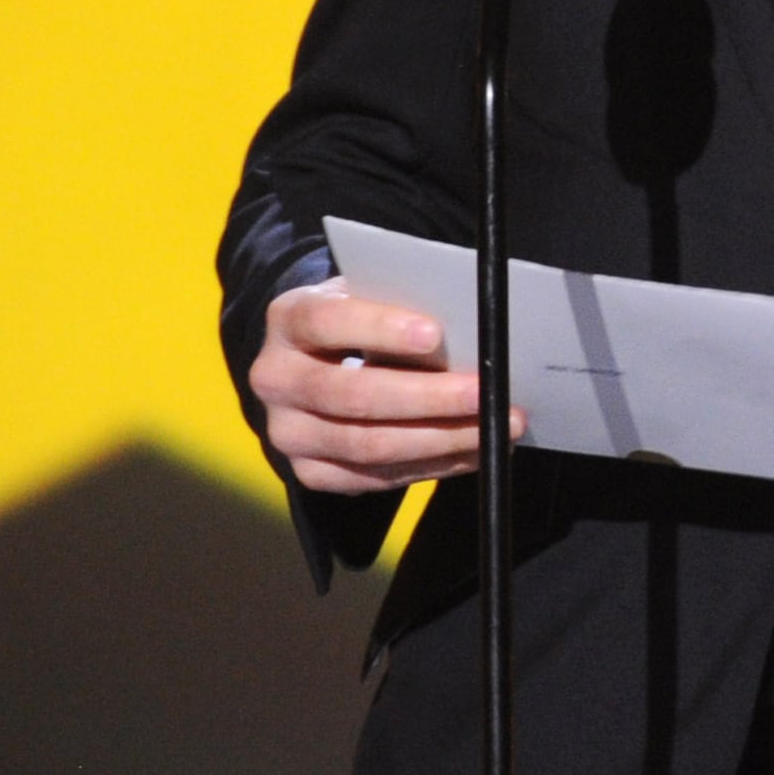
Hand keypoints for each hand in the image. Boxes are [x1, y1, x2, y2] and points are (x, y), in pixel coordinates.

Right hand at [249, 282, 519, 495]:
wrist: (312, 362)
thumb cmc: (358, 320)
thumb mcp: (370, 296)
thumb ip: (403, 306)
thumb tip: (471, 333)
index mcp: (287, 319)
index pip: (326, 322)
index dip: (380, 328)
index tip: (435, 334)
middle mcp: (276, 379)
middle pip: (353, 396)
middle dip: (428, 397)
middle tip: (486, 393)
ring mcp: (289, 433)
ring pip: (369, 446)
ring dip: (442, 439)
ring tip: (497, 426)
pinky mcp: (310, 473)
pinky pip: (378, 478)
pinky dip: (434, 465)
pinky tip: (474, 451)